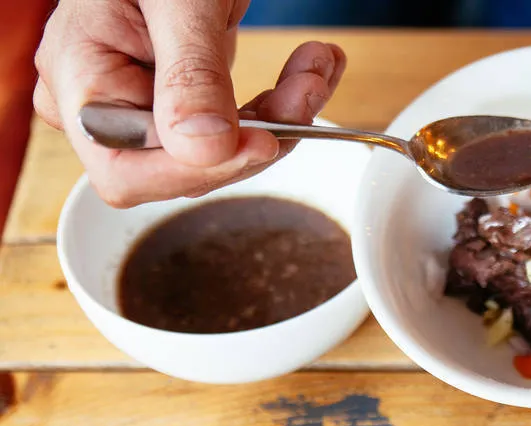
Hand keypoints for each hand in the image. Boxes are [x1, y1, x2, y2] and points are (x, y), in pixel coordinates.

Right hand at [33, 0, 345, 206]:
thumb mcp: (178, 0)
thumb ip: (188, 72)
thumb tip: (203, 150)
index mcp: (82, 79)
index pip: (127, 171)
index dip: (197, 172)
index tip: (261, 142)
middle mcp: (110, 102)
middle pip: (185, 167)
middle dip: (258, 135)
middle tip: (309, 88)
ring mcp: (151, 102)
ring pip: (224, 150)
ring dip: (284, 116)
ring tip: (318, 67)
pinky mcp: (192, 97)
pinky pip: (240, 123)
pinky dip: (284, 101)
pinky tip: (314, 68)